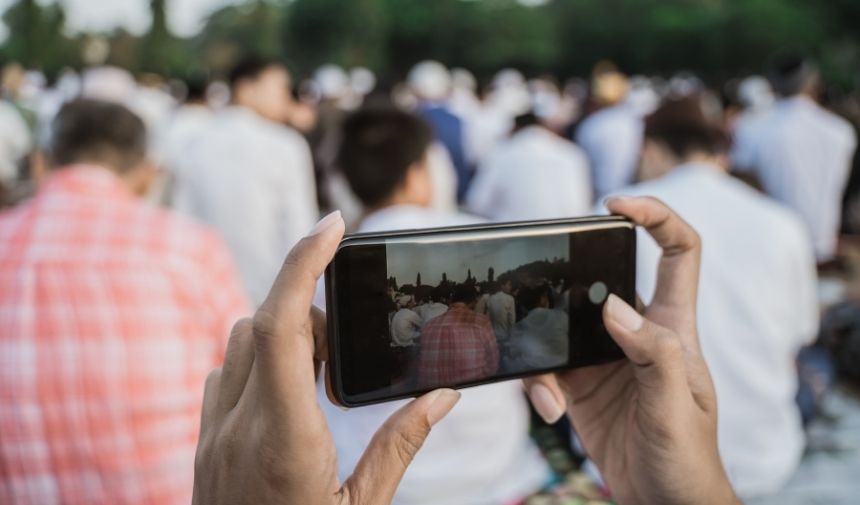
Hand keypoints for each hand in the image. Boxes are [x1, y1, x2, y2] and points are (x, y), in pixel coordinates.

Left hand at [192, 211, 460, 504]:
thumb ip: (402, 444)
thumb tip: (445, 393)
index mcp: (282, 439)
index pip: (280, 323)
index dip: (303, 261)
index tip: (333, 224)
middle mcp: (236, 427)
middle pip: (260, 322)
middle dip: (306, 307)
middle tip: (346, 344)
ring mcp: (212, 435)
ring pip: (237, 342)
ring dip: (281, 333)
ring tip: (323, 374)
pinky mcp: (204, 444)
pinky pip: (224, 372)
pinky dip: (259, 360)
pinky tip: (291, 395)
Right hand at [525, 197, 739, 504]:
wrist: (661, 501)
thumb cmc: (687, 456)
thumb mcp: (675, 404)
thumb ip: (652, 353)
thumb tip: (615, 307)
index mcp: (673, 328)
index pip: (678, 253)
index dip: (656, 217)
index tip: (616, 205)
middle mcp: (637, 334)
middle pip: (603, 277)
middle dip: (570, 274)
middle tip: (541, 278)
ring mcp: (604, 357)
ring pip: (562, 322)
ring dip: (544, 345)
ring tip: (549, 391)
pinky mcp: (578, 383)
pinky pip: (545, 365)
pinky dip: (537, 386)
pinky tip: (550, 411)